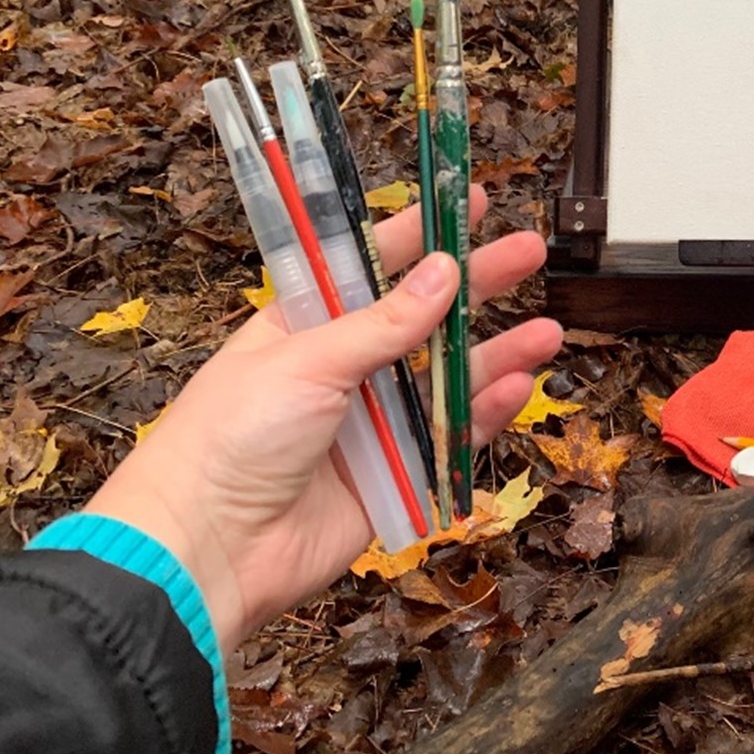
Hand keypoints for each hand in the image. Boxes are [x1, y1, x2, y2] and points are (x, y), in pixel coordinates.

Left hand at [84, 185, 562, 650]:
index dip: (420, 234)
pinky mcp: (392, 476)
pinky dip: (484, 414)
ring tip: (547, 333)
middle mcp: (342, 370)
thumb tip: (442, 271)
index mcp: (304, 327)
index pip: (372, 267)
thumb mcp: (305, 361)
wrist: (206, 551)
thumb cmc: (227, 441)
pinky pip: (450, 439)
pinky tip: (518, 387)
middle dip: (477, 287)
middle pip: (423, 318)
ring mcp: (371, 424)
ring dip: (495, 354)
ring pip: (447, 379)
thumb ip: (383, 323)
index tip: (466, 203)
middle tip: (528, 255)